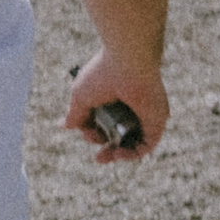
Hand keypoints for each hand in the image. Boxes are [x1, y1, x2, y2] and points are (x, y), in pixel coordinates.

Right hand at [63, 48, 168, 165]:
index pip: (104, 119)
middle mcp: (131, 105)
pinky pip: (146, 144)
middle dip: (102, 143)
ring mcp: (145, 114)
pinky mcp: (156, 121)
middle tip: (93, 145)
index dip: (92, 130)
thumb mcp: (81, 96)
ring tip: (102, 156)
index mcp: (115, 94)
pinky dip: (132, 153)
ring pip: (132, 141)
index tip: (84, 131)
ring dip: (116, 152)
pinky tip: (118, 154)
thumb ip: (75, 114)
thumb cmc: (103, 73)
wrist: (128, 63)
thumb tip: (64, 125)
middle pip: (117, 132)